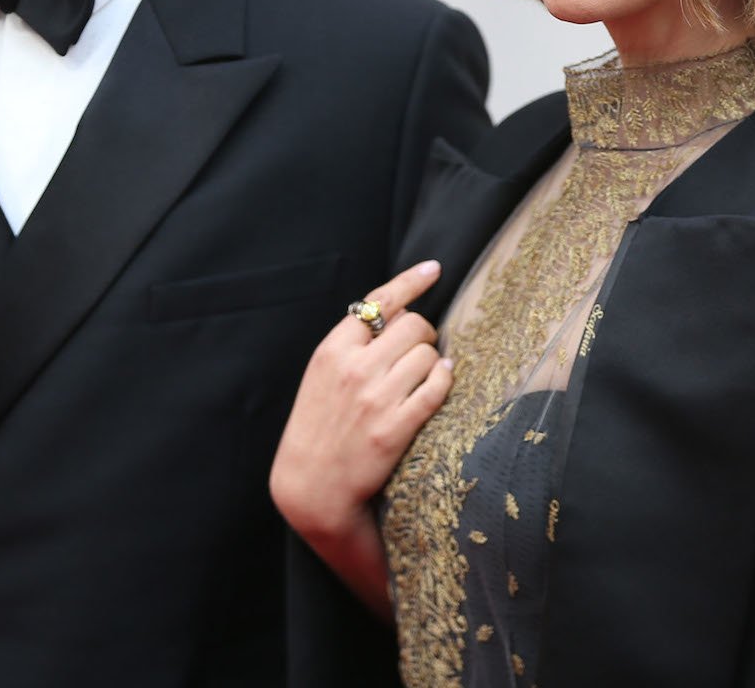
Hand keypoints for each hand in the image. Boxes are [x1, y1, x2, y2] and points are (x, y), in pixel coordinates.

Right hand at [271, 259, 451, 548]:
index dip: (411, 281)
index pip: (379, 301)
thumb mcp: (323, 375)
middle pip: (415, 325)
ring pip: (430, 355)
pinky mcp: (395, 428)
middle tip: (419, 350)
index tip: (434, 268)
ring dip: (433, 362)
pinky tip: (440, 383)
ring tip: (421, 377)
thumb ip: (353, 344)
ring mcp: (376, 398)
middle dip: (424, 334)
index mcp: (333, 350)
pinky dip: (443, 381)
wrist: (311, 486)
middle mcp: (355, 369)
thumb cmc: (319, 426)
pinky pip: (436, 389)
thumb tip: (399, 312)